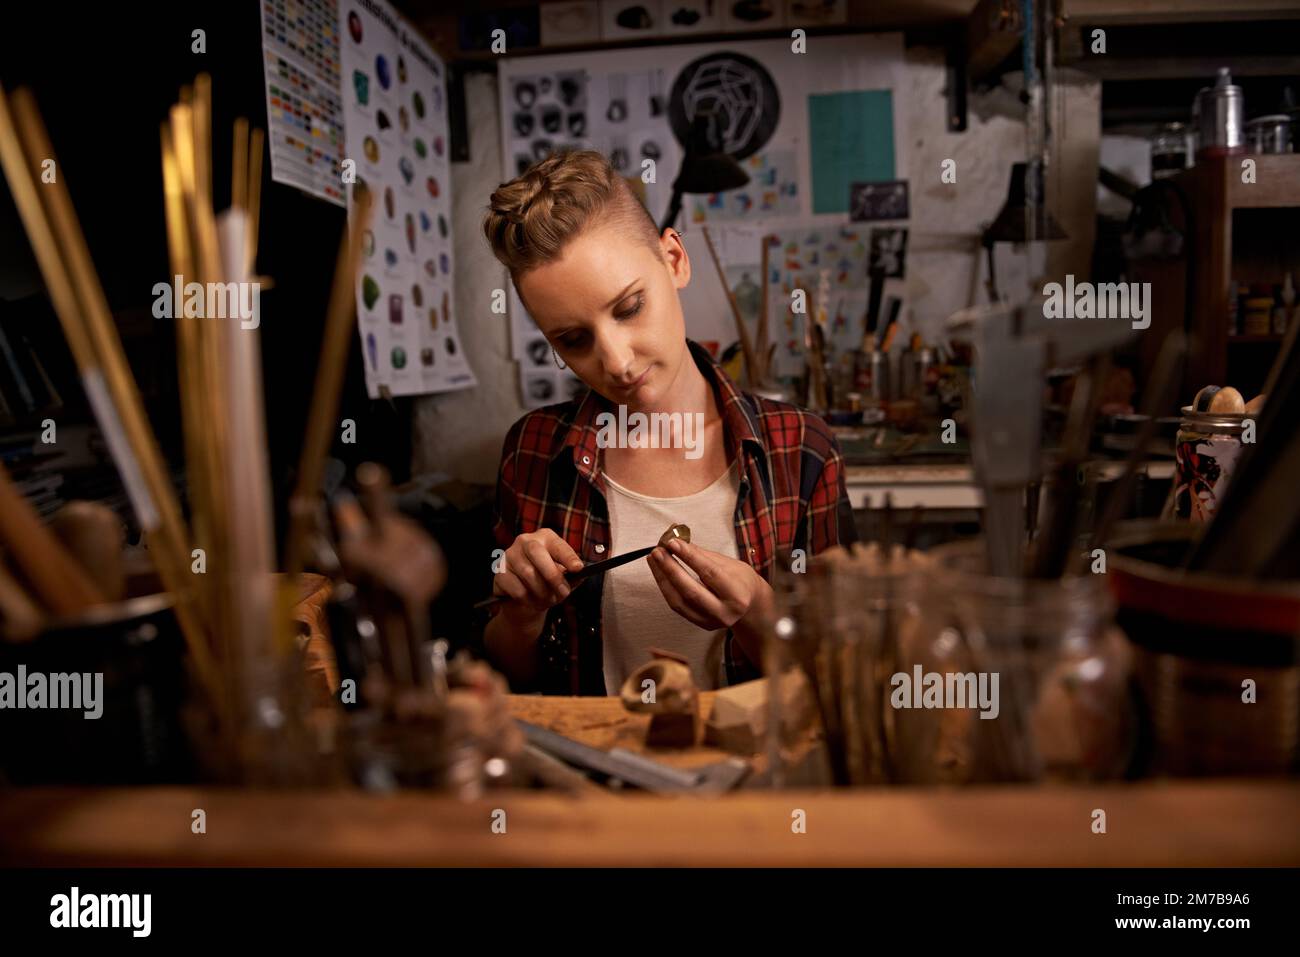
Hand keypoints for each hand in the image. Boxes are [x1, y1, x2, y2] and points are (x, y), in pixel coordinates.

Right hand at [492, 529, 583, 620]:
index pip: (557, 545)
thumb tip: (582, 574)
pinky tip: (530, 601)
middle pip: (538, 554)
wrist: (525, 600)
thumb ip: (573, 576)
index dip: (568, 556)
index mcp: (545, 538)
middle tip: (563, 592)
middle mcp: (525, 541)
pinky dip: (527, 600)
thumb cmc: (547, 584)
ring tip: (547, 600)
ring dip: (542, 593)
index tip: (578, 568)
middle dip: (553, 576)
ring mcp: (509, 555)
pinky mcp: (499, 572)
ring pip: (528, 574)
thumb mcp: (564, 579)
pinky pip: (517, 588)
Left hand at [647, 537, 773, 632]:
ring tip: (654, 558)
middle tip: (658, 550)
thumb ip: (702, 554)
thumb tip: (676, 540)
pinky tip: (659, 572)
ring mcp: (711, 622)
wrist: (750, 604)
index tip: (672, 541)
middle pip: (691, 591)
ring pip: (679, 601)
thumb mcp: (728, 563)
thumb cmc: (739, 579)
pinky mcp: (700, 624)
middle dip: (670, 569)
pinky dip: (666, 588)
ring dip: (662, 578)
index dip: (689, 557)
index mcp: (737, 595)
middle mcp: (725, 612)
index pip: (709, 573)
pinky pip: (677, 606)